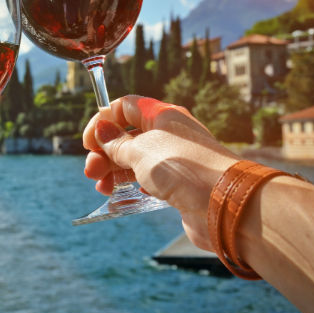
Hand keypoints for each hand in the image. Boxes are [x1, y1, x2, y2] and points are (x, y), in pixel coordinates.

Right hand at [82, 95, 236, 249]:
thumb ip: (117, 142)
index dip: (103, 121)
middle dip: (104, 152)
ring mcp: (174, 160)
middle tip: (91, 171)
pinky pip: (146, 180)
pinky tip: (118, 196)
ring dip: (113, 171)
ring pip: (134, 160)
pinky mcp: (178, 184)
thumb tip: (101, 130)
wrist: (225, 204)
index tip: (88, 142)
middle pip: (127, 136)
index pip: (124, 107)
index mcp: (162, 116)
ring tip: (101, 188)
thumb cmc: (184, 169)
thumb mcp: (141, 151)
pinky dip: (130, 186)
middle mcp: (169, 134)